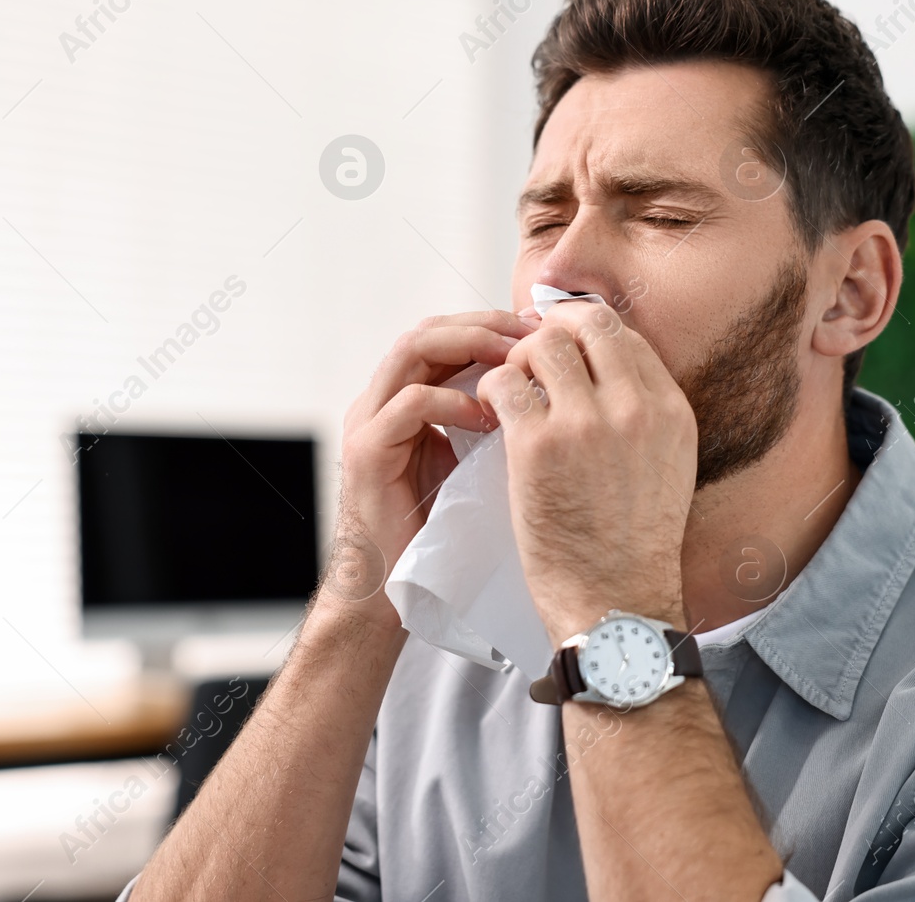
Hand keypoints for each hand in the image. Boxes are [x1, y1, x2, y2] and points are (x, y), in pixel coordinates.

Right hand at [327, 310, 535, 625]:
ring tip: (514, 360)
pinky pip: (409, 404)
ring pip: (413, 350)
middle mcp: (380, 400)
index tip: (540, 329)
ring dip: (470, 347)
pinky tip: (489, 417)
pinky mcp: (368, 453)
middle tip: (533, 332)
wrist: (390, 589)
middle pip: (428, 330)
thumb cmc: (438, 529)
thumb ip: (487, 422)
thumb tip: (546, 389)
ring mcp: (369, 423)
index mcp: (402, 398)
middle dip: (485, 324)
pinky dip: (453, 401)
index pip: (444, 335)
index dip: (491, 324)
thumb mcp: (469, 461)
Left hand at [476, 300, 696, 641]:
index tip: (561, 347)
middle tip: (528, 359)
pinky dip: (490, 388)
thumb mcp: (668, 463)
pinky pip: (503, 384)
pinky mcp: (538, 447)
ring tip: (510, 391)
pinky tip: (491, 412)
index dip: (583, 330)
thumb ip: (644, 412)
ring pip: (540, 346)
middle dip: (549, 334)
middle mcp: (634, 407)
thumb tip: (604, 365)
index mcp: (670, 409)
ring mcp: (586, 424)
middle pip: (583, 325)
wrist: (615, 602)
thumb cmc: (635, 541)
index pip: (623, 333)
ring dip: (517, 360)